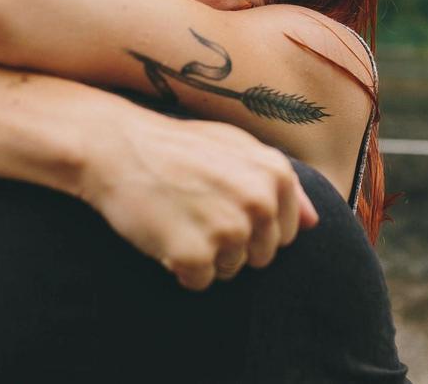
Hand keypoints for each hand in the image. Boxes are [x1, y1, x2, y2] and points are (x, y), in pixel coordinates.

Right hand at [79, 116, 318, 290]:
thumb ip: (280, 183)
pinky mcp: (195, 254)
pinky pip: (198, 282)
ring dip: (204, 255)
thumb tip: (312, 224)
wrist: (116, 146)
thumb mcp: (236, 147)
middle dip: (230, 244)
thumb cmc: (176, 146)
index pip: (285, 234)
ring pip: (230, 271)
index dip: (252, 227)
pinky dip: (179, 267)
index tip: (220, 205)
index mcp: (276, 175)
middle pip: (260, 257)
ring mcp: (229, 230)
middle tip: (195, 211)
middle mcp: (260, 202)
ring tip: (179, 217)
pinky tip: (164, 234)